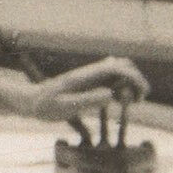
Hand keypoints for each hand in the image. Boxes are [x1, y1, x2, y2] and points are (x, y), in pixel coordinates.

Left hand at [0, 54, 153, 122]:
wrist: (30, 101)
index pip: (116, 67)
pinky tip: (118, 101)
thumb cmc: (44, 105)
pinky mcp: (89, 83)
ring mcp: (90, 77)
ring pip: (118, 72)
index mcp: (85, 76)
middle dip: (135, 80)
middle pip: (121, 65)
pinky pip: (111, 80)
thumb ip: (87, 100)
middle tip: (138, 101)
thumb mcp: (64, 107)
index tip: (142, 94)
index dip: (133, 77)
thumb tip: (110, 94)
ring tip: (129, 103)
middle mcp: (90, 73)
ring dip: (129, 84)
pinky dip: (121, 87)